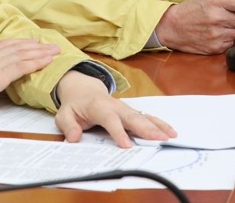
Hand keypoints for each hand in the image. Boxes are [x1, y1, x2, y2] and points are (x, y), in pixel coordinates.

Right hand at [0, 38, 59, 116]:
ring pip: (22, 54)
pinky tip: (46, 62)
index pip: (4, 45)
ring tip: (54, 51)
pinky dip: (36, 62)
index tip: (33, 43)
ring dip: (40, 52)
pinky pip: (21, 66)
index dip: (20, 43)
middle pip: (16, 47)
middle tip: (49, 45)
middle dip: (35, 45)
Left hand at [54, 70, 176, 147]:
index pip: (110, 119)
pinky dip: (159, 123)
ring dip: (157, 126)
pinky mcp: (131, 112)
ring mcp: (125, 108)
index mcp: (98, 106)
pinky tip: (170, 131)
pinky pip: (147, 117)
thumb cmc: (75, 105)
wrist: (83, 89)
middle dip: (146, 128)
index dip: (118, 132)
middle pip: (132, 117)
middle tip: (158, 140)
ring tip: (170, 136)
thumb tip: (74, 137)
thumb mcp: (64, 114)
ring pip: (143, 116)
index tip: (127, 146)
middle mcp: (115, 106)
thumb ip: (68, 126)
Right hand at [154, 0, 234, 53]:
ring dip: (234, 27)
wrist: (173, 26)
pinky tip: (216, 32)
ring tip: (221, 23)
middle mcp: (217, 17)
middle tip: (233, 14)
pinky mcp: (215, 47)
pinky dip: (227, 37)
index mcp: (216, 0)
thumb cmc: (192, 8)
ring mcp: (216, 34)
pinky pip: (231, 42)